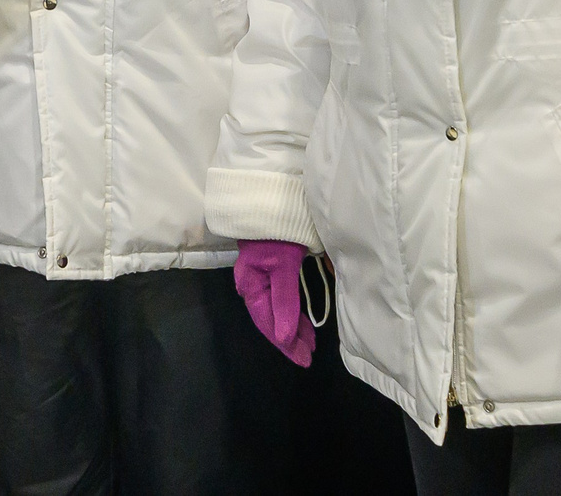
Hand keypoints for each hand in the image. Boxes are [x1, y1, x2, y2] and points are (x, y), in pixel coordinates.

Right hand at [234, 240, 315, 366]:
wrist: (272, 200)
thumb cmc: (279, 232)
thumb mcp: (283, 267)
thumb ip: (284, 302)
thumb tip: (285, 337)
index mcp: (250, 284)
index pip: (267, 321)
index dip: (285, 342)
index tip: (304, 359)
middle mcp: (252, 284)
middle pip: (270, 319)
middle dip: (290, 339)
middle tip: (309, 356)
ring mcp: (260, 278)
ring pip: (275, 311)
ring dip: (293, 328)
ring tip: (310, 344)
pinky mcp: (270, 271)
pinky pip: (279, 300)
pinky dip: (291, 313)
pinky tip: (302, 323)